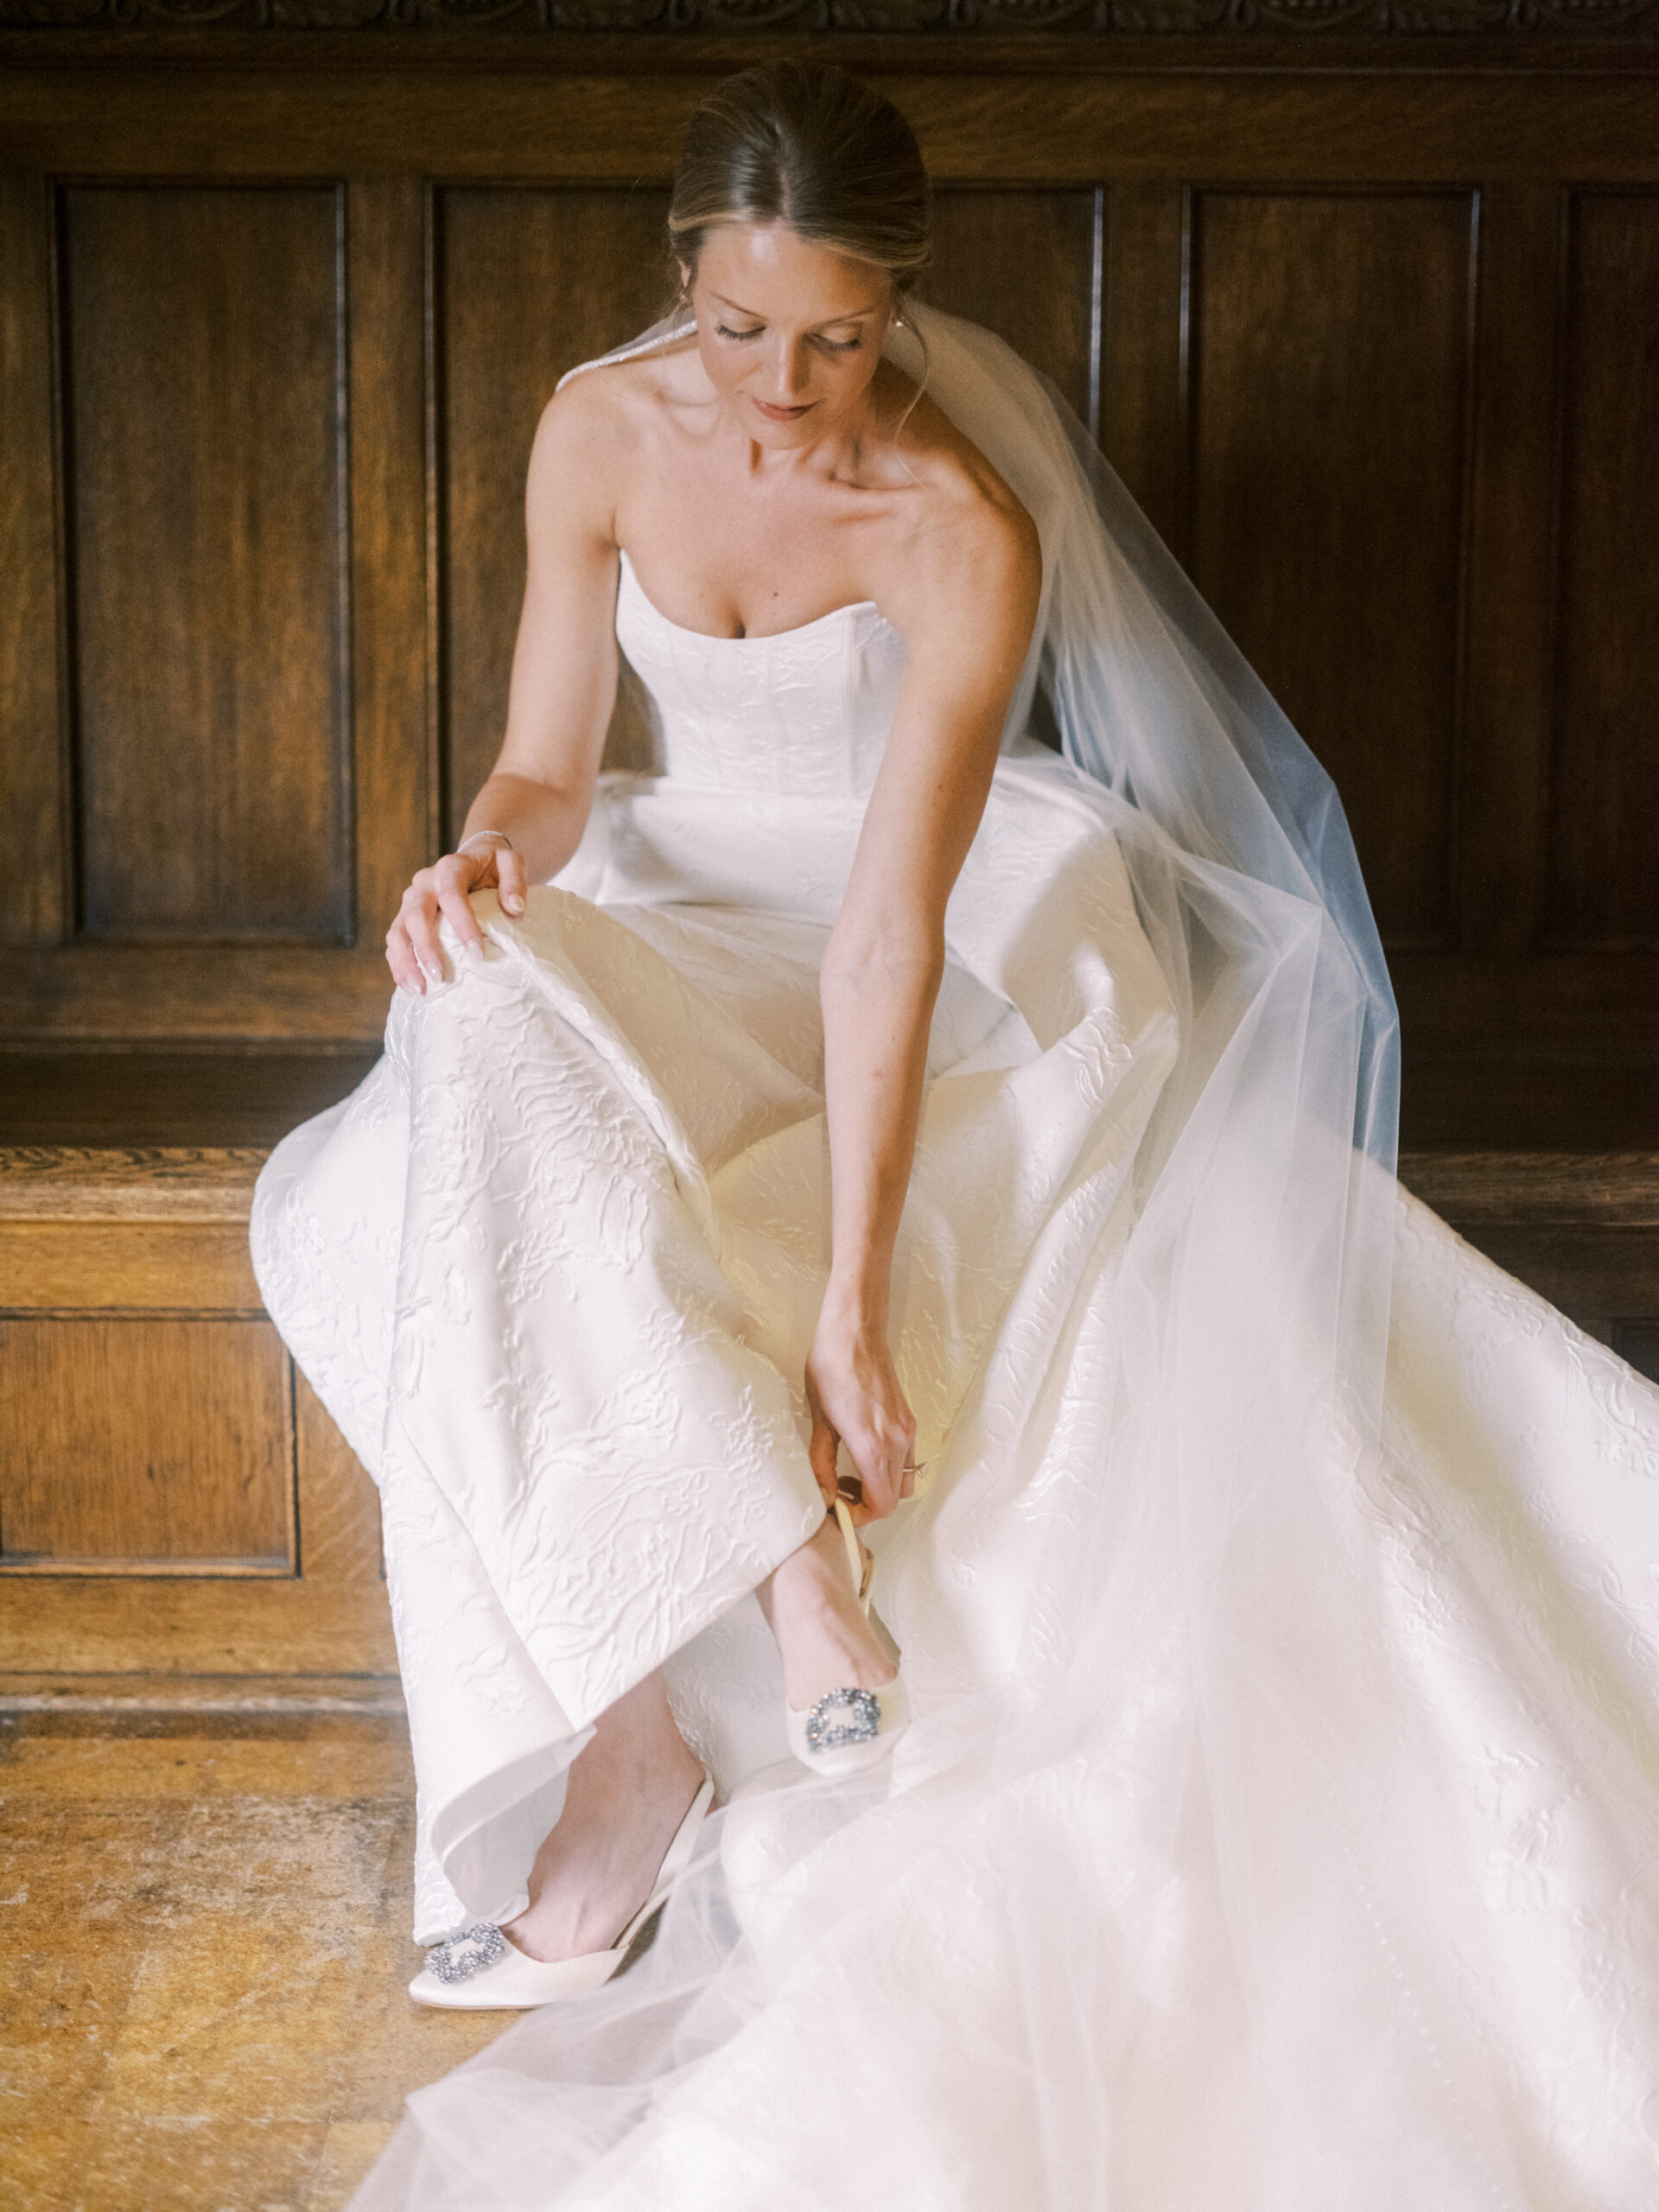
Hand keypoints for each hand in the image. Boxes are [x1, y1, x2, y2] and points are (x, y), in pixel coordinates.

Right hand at [385, 838, 527, 993]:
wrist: (474, 859)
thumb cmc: (494, 866)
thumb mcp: (511, 863)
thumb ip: (515, 881)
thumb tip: (515, 908)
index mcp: (449, 868)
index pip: (451, 895)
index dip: (462, 924)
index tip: (478, 952)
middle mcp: (424, 883)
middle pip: (416, 916)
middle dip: (426, 948)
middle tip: (440, 976)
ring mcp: (410, 901)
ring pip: (398, 932)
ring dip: (405, 962)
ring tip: (420, 989)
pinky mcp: (404, 918)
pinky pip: (394, 943)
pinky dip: (399, 965)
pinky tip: (410, 986)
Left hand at [804, 1297, 917, 1526]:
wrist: (855, 1332)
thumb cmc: (832, 1368)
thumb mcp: (819, 1421)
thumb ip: (822, 1465)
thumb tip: (825, 1496)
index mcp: (873, 1446)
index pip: (881, 1505)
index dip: (859, 1516)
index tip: (838, 1508)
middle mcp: (898, 1442)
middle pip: (895, 1499)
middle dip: (867, 1505)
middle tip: (839, 1493)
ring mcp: (907, 1430)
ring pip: (904, 1481)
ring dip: (880, 1488)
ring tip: (849, 1474)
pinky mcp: (908, 1420)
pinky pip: (906, 1459)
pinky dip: (888, 1469)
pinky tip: (862, 1454)